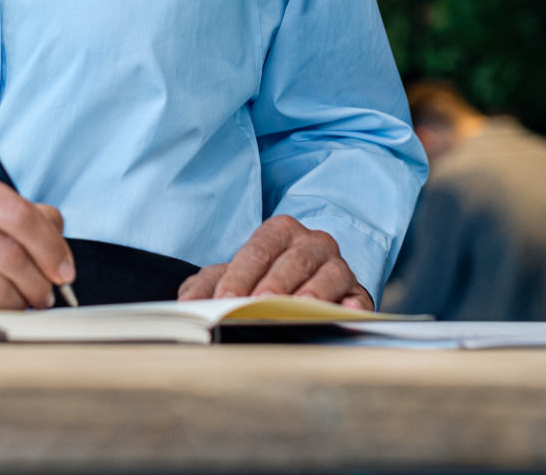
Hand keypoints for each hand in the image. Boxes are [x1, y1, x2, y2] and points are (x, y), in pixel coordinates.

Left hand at [176, 214, 371, 309]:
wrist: (309, 282)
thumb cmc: (265, 278)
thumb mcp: (234, 276)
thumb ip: (207, 285)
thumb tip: (187, 303)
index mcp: (280, 231)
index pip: (258, 250)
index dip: (239, 276)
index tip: (223, 301)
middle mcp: (313, 242)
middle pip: (293, 261)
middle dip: (274, 284)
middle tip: (258, 305)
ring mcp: (339, 266)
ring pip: (329, 274)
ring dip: (313, 293)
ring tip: (299, 310)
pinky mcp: (358, 292)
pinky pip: (358, 297)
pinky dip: (351, 306)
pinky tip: (342, 314)